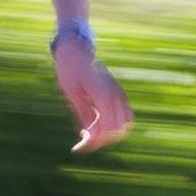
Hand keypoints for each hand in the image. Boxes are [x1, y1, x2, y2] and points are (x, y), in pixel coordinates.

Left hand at [54, 37, 132, 152]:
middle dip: (103, 140)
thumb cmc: (69, 69)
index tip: (78, 147)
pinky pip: (125, 114)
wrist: (75, 48)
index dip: (94, 143)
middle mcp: (115, 95)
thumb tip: (90, 138)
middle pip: (119, 130)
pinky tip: (96, 123)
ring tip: (91, 132)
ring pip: (126, 123)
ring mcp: (119, 93)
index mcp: (104, 95)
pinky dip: (115, 124)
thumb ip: (84, 116)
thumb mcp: (72, 94)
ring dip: (111, 132)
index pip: (108, 130)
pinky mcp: (117, 92)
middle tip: (84, 140)